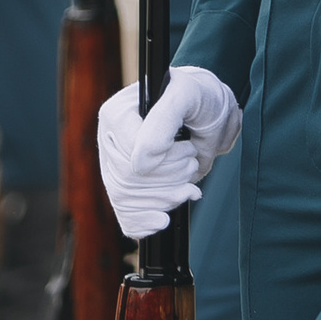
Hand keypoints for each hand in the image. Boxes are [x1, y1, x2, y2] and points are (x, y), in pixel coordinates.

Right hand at [97, 65, 241, 238]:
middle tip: (192, 166)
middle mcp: (109, 139)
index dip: (163, 163)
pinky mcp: (124, 184)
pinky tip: (163, 221)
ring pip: (126, 200)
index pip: (129, 157)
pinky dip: (143, 223)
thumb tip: (140, 162)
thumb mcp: (187, 96)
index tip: (188, 151)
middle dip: (168, 181)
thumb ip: (163, 121)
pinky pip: (123, 215)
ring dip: (164, 200)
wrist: (210, 112)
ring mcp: (115, 164)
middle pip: (127, 180)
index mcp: (116, 113)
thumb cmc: (199, 97)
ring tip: (188, 187)